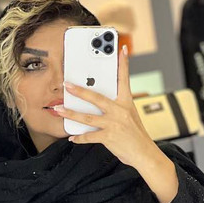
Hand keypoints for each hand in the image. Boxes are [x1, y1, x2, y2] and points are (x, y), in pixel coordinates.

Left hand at [54, 45, 157, 168]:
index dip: (123, 63)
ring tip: (59, 109)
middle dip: (79, 91)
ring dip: (71, 113)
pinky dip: (79, 138)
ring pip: (88, 117)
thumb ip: (116, 107)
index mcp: (126, 103)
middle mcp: (120, 111)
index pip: (125, 79)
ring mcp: (114, 124)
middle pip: (96, 98)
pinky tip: (72, 137)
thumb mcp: (130, 116)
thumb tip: (100, 103)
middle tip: (66, 84)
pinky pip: (90, 136)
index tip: (121, 49)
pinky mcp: (109, 138)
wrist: (144, 153)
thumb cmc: (135, 135)